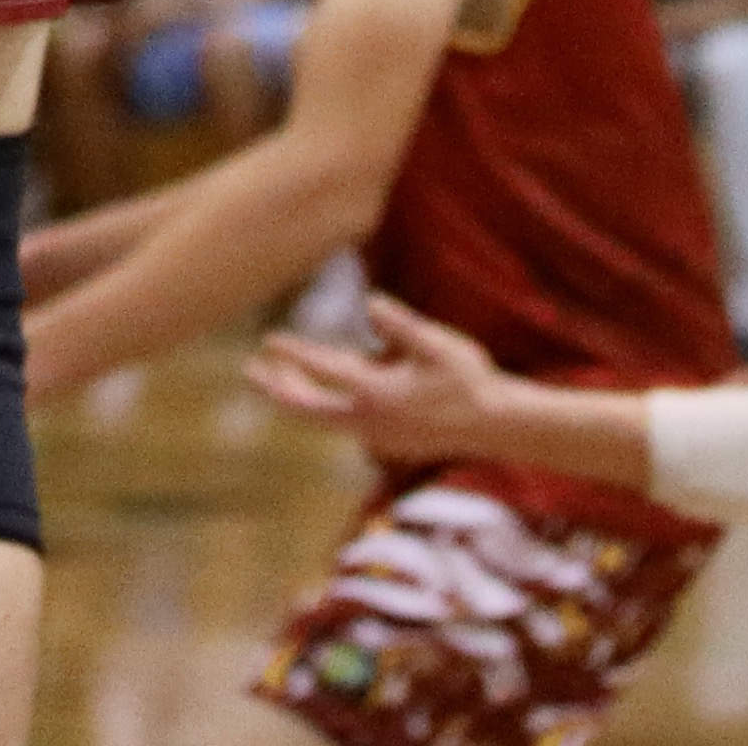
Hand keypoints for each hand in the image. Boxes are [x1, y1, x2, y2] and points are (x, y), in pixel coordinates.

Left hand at [243, 297, 524, 471]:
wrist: (497, 425)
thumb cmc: (469, 379)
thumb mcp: (437, 343)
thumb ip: (401, 325)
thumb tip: (370, 304)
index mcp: (377, 393)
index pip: (323, 370)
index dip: (293, 354)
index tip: (268, 339)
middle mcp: (369, 421)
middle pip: (308, 409)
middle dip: (277, 388)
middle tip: (250, 371)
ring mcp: (378, 437)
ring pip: (324, 419)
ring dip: (300, 399)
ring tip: (280, 378)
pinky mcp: (388, 443)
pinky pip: (345, 424)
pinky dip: (328, 408)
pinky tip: (329, 392)